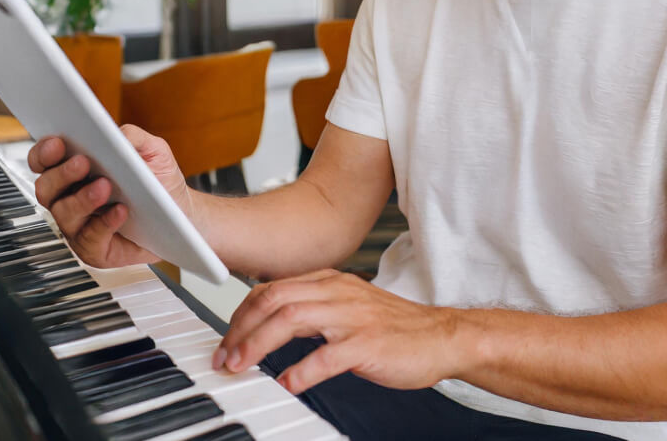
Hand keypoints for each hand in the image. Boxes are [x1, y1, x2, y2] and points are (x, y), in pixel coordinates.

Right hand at [28, 124, 193, 268]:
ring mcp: (80, 225)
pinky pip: (89, 239)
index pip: (45, 161)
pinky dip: (103, 224)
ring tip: (105, 186)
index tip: (57, 143)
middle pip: (46, 188)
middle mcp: (71, 198)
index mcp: (77, 171)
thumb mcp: (153, 151)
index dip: (44, 152)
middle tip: (82, 162)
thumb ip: (133, 137)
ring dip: (82, 199)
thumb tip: (115, 134)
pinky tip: (120, 211)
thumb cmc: (160, 181)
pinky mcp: (95, 249)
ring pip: (63, 214)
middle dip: (61, 174)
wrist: (182, 212)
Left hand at [213, 269, 459, 393]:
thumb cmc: (396, 327)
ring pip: (291, 319)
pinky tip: (286, 385)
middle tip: (224, 357)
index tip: (227, 338)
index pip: (272, 288)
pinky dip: (299, 372)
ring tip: (241, 367)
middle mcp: (337, 292)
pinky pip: (325, 357)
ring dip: (258, 345)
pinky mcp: (367, 344)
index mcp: (330, 282)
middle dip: (240, 328)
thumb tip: (273, 325)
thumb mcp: (349, 306)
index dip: (242, 313)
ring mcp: (352, 317)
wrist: (442, 335)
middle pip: (273, 299)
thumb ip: (314, 309)